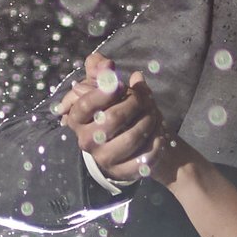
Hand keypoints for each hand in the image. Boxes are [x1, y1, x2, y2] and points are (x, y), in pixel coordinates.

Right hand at [54, 56, 172, 191]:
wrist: (135, 142)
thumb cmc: (119, 108)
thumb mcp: (109, 87)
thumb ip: (102, 71)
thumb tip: (105, 64)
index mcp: (77, 119)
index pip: (85, 104)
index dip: (105, 91)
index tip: (122, 84)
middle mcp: (85, 141)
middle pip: (113, 118)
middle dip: (135, 104)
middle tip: (146, 100)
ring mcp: (103, 159)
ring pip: (131, 138)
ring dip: (149, 122)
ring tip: (154, 115)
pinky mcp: (121, 173)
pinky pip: (143, 159)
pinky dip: (156, 145)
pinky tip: (159, 136)